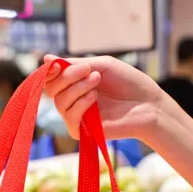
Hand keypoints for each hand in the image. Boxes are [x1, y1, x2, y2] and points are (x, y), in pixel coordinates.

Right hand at [44, 55, 178, 143]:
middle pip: (51, 90)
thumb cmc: (128, 83)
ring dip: (77, 88)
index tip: (57, 65)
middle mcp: (73, 101)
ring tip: (97, 81)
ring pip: (60, 102)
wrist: (148, 104)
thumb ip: (74, 64)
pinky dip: (80, 104)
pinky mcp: (83, 132)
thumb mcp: (101, 66)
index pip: (51, 80)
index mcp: (76, 85)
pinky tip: (95, 98)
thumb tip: (44, 59)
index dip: (49, 72)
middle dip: (67, 77)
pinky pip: (70, 117)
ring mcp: (77, 117)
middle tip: (88, 70)